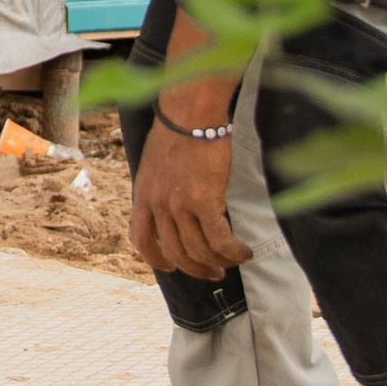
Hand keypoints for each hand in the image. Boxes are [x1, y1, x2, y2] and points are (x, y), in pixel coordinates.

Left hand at [129, 118, 243, 280]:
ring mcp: (179, 205)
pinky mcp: (204, 201)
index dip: (155, 259)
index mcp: (142, 195)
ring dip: (219, 263)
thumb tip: (172, 206)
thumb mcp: (154, 163)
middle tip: (213, 272)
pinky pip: (220, 240)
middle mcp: (158, 205)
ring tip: (233, 262)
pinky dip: (233, 252)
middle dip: (196, 269)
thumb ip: (159, 189)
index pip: (141, 239)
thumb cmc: (177, 130)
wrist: (190, 113)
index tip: (170, 267)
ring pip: (199, 251)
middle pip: (175, 253)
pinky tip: (245, 252)